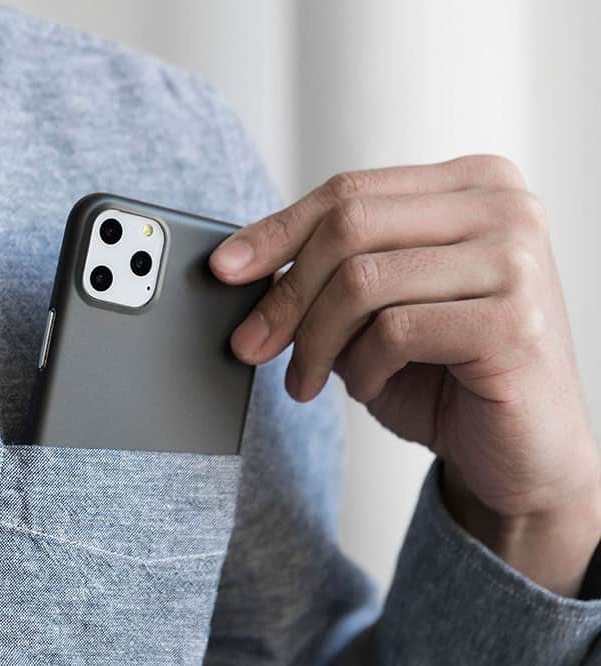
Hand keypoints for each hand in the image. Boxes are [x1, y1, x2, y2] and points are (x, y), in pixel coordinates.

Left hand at [210, 155, 600, 596]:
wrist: (523, 453)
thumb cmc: (447, 374)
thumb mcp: (376, 309)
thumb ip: (329, 273)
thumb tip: (241, 264)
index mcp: (471, 184)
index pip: (348, 191)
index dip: (276, 231)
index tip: (224, 269)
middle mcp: (503, 207)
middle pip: (348, 226)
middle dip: (285, 294)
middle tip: (251, 344)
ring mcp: (516, 259)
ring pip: (362, 280)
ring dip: (315, 342)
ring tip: (308, 379)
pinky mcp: (515, 320)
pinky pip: (395, 330)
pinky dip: (361, 368)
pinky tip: (368, 386)